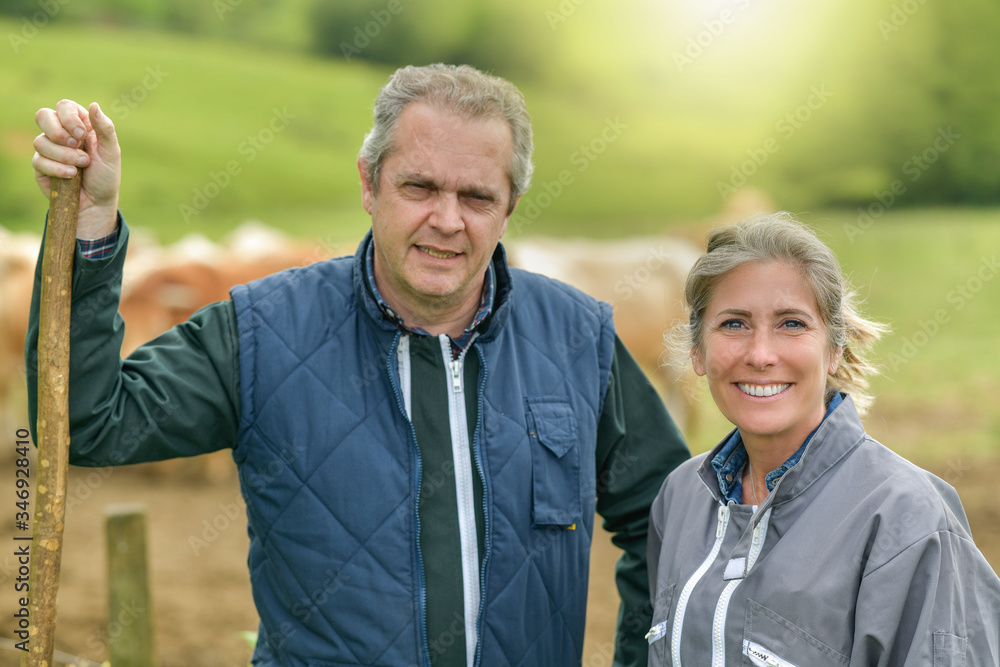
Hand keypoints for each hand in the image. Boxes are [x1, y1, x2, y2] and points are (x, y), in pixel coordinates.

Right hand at [32, 100, 120, 238]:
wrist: (96, 204)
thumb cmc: (106, 177)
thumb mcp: (111, 153)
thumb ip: (105, 129)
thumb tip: (94, 104)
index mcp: (80, 125)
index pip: (64, 106)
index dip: (69, 118)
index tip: (82, 135)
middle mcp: (61, 134)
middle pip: (43, 115)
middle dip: (59, 133)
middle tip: (77, 147)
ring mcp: (49, 149)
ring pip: (40, 141)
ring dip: (64, 156)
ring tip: (81, 167)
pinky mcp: (40, 165)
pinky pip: (39, 160)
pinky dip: (57, 169)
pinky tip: (71, 176)